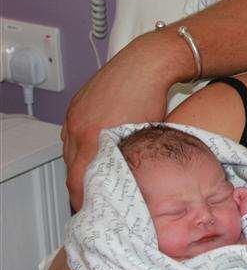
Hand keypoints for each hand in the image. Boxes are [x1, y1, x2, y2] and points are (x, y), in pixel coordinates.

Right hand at [63, 32, 186, 209]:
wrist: (148, 63)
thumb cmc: (153, 96)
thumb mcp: (143, 136)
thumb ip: (128, 159)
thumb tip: (127, 178)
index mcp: (94, 137)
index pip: (78, 180)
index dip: (82, 197)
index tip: (90, 207)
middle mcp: (79, 126)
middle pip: (71, 167)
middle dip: (80, 184)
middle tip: (91, 196)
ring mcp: (75, 114)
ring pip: (69, 149)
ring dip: (79, 164)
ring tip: (93, 175)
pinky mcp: (77, 105)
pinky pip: (71, 132)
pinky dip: (78, 144)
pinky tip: (91, 150)